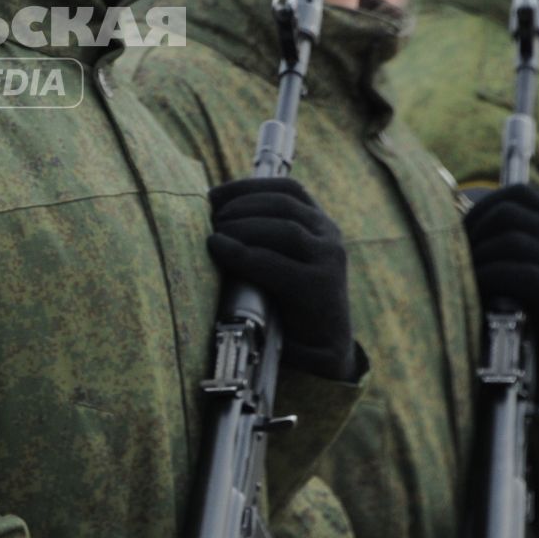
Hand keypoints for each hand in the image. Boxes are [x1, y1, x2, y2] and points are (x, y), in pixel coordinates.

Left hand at [206, 177, 354, 380]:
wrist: (318, 351)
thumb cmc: (285, 300)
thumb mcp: (276, 258)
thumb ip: (258, 235)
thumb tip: (209, 212)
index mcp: (319, 224)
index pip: (287, 189)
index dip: (248, 186)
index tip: (213, 194)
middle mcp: (329, 237)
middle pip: (282, 204)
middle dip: (241, 206)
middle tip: (211, 218)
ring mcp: (328, 261)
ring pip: (283, 229)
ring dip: (242, 227)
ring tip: (214, 234)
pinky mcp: (319, 288)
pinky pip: (275, 263)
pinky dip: (242, 254)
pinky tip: (220, 249)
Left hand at [465, 185, 538, 393]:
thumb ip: (516, 246)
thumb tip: (454, 235)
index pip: (519, 193)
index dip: (483, 206)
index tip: (465, 230)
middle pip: (506, 212)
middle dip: (473, 231)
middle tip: (458, 257)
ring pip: (507, 240)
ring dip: (476, 257)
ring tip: (464, 277)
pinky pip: (512, 272)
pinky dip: (486, 279)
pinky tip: (478, 293)